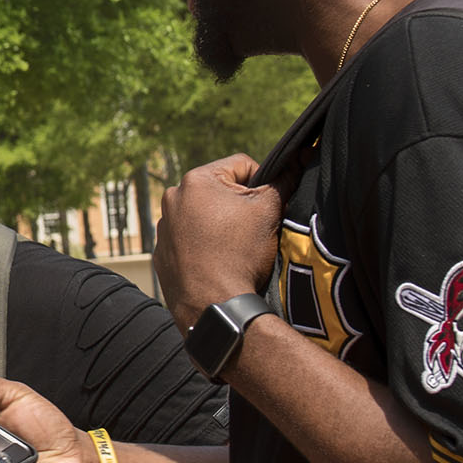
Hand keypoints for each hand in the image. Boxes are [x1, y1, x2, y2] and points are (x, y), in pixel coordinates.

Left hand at [156, 154, 282, 329]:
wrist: (214, 304)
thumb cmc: (241, 254)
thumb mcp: (269, 210)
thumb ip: (285, 180)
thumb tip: (301, 158)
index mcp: (196, 179)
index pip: (241, 165)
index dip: (263, 182)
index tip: (267, 206)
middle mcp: (172, 198)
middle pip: (220, 190)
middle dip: (238, 204)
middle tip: (252, 228)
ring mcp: (163, 226)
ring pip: (203, 214)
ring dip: (220, 223)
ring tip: (234, 247)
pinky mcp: (162, 252)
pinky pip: (189, 239)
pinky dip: (203, 244)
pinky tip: (217, 260)